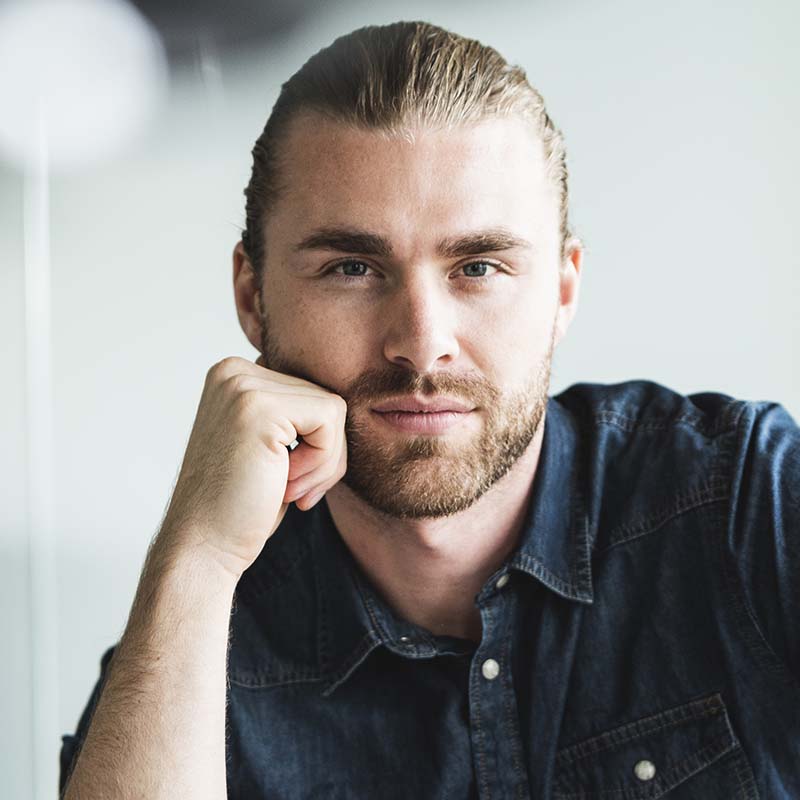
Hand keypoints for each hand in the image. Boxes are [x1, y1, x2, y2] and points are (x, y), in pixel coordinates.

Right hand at [160, 356, 346, 578]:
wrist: (204, 547)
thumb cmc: (242, 505)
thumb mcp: (270, 446)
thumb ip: (291, 412)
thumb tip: (334, 394)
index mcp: (234, 375)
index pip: (311, 392)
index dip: (314, 442)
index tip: (288, 480)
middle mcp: (233, 371)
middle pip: (324, 397)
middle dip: (323, 453)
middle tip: (291, 491)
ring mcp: (243, 385)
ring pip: (333, 409)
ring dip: (324, 462)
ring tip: (287, 489)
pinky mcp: (259, 406)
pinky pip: (330, 421)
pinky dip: (322, 462)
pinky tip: (286, 486)